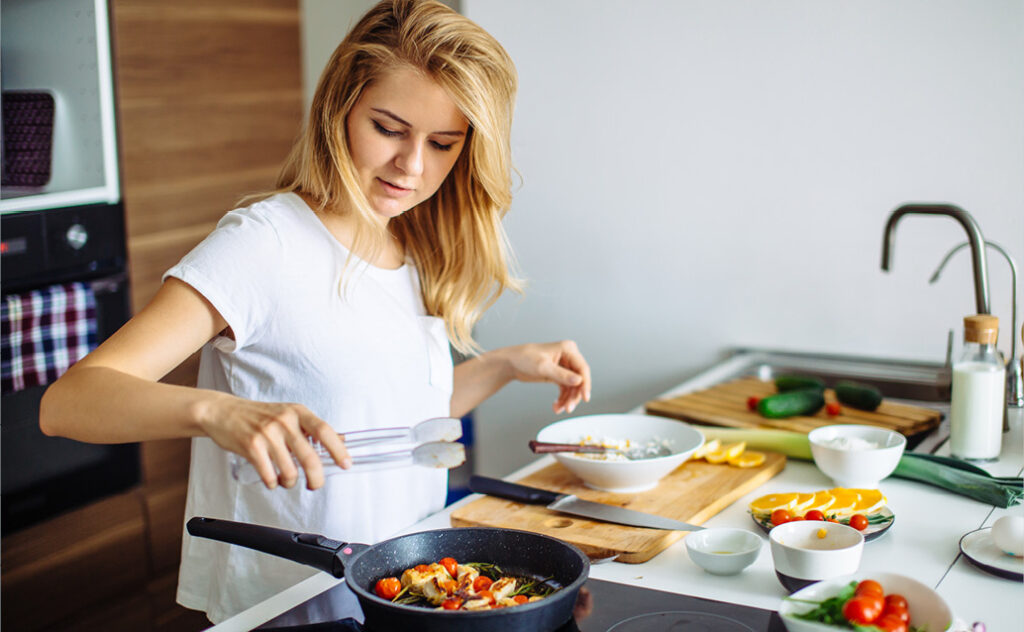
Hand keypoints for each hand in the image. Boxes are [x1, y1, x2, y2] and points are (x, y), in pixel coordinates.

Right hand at [197, 395, 350, 490]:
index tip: (346, 463)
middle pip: (309, 457)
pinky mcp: (251, 446)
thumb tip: (341, 440)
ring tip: (286, 480)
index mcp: (297, 412)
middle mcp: (284, 421)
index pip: (324, 430)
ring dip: (290, 482)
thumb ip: (312, 428)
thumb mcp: (289, 414)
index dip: (338, 449)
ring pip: (290, 471)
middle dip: (316, 478)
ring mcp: (267, 433)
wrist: (223, 412)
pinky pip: (269, 476)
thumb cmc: (259, 415)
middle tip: (315, 485)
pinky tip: (272, 480)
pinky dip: (273, 483)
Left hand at [504, 340, 591, 413]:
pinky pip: (565, 389)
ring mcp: (564, 366)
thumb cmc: (524, 358)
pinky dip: (562, 398)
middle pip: (579, 379)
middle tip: (569, 408)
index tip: (585, 398)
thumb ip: (561, 375)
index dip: (585, 384)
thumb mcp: (543, 367)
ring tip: (559, 409)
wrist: (511, 363)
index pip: (583, 368)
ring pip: (573, 387)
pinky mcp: (558, 375)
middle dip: (574, 395)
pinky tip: (557, 405)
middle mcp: (568, 357)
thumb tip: (579, 381)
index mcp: (568, 349)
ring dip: (567, 399)